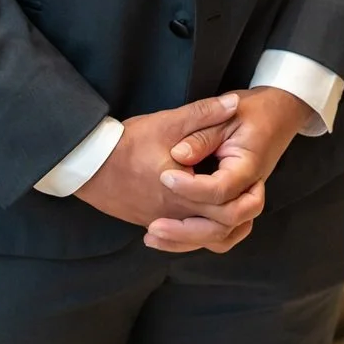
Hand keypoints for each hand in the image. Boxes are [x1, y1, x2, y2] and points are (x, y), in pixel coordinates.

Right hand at [74, 93, 260, 250]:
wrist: (89, 164)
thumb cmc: (128, 143)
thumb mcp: (168, 122)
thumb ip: (203, 113)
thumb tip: (233, 104)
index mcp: (183, 193)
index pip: (226, 206)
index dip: (245, 193)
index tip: (253, 177)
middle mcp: (175, 215)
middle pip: (219, 230)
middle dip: (239, 213)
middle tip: (254, 193)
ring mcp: (162, 222)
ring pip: (201, 239)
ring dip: (222, 227)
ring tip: (235, 210)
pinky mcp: (151, 222)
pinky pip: (183, 238)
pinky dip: (200, 232)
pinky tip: (205, 218)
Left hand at [143, 87, 312, 251]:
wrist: (277, 115)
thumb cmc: (250, 111)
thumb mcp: (226, 114)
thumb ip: (202, 134)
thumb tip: (178, 155)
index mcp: (248, 167)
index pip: (221, 189)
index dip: (191, 187)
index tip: (164, 177)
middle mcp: (250, 192)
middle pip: (224, 224)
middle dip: (187, 229)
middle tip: (155, 225)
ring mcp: (245, 203)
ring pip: (222, 236)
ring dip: (188, 241)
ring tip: (153, 236)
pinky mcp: (235, 207)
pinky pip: (219, 234)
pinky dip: (195, 239)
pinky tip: (167, 236)